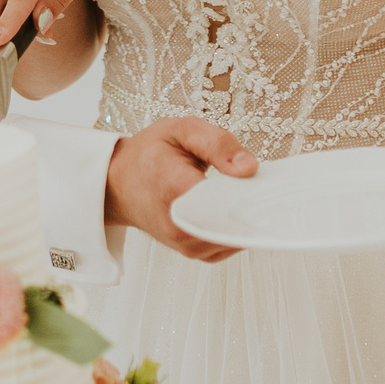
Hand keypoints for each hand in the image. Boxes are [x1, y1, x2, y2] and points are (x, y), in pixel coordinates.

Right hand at [104, 117, 255, 262]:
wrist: (120, 184)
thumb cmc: (149, 155)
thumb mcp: (181, 130)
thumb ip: (218, 143)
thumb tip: (249, 168)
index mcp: (174, 188)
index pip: (222, 201)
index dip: (249, 192)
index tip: (264, 181)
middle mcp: (179, 225)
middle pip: (233, 223)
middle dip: (253, 205)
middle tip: (261, 183)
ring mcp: (186, 244)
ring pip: (235, 237)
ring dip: (246, 216)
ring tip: (242, 191)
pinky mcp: (194, 252)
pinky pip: (229, 244)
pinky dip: (237, 227)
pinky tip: (234, 207)